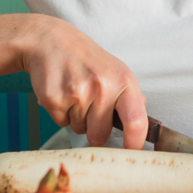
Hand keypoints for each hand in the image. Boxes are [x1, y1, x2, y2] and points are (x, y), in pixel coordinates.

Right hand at [20, 16, 148, 148]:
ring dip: (76, 117)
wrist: (50, 41)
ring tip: (74, 92)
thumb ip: (130, 96)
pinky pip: (61, 123)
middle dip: (94, 129)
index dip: (135, 143)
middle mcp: (102, 87)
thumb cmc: (85, 58)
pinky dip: (60, 112)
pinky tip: (61, 92)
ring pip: (79, 130)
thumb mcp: (115, 70)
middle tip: (89, 105)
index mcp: (123, 81)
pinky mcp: (55, 99)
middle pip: (100, 136)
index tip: (131, 151)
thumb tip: (143, 118)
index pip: (136, 121)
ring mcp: (78, 93)